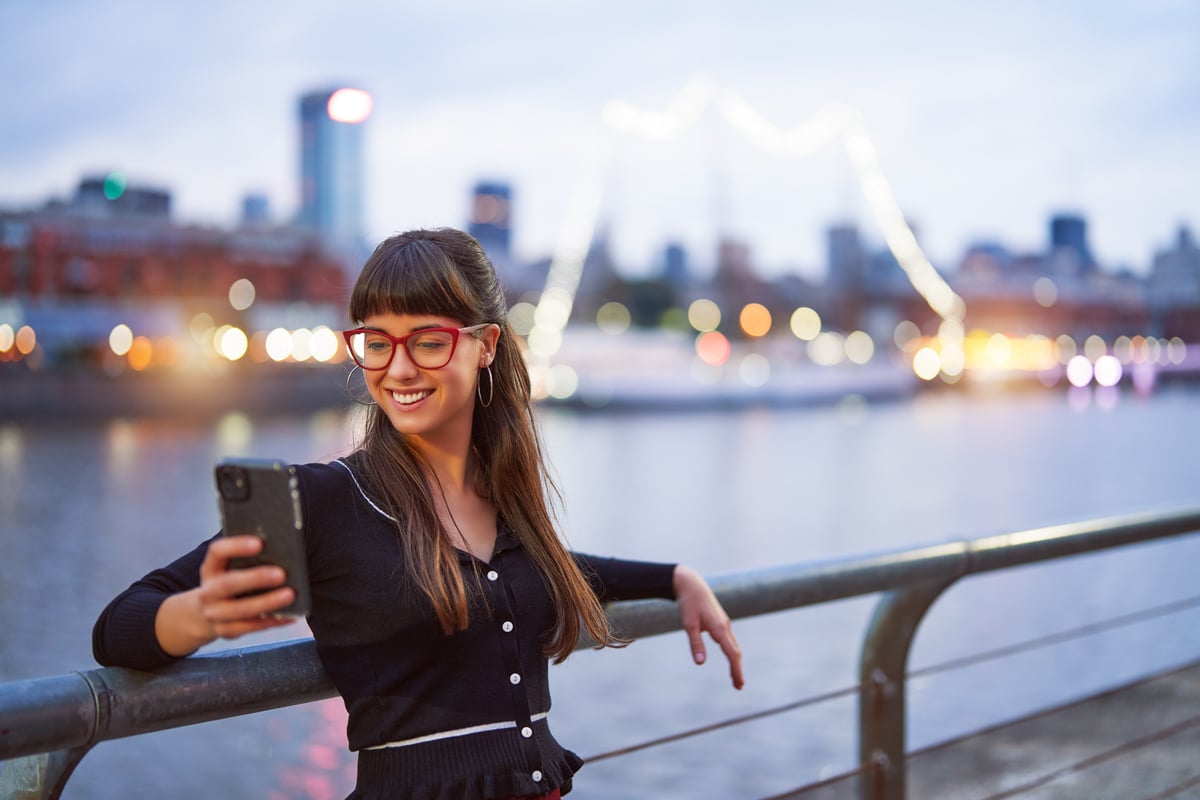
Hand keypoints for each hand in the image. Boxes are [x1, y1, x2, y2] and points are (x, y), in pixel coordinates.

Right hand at [197, 535, 297, 638]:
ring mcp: (214, 614)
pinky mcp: (226, 631)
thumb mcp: (229, 569)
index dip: (237, 546)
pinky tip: (291, 615)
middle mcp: (208, 592)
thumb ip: (249, 560)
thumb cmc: (228, 583)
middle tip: (282, 574)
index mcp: (211, 568)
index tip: (259, 543)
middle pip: (229, 583)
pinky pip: (252, 627)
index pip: (217, 552)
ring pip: (241, 610)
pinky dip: (274, 620)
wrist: (204, 615)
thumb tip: (282, 553)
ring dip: (267, 602)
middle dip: (256, 578)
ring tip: (290, 595)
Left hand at [673, 565, 744, 689]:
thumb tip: (701, 663)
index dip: (736, 670)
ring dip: (735, 662)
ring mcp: (724, 623)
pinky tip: (729, 657)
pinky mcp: (720, 621)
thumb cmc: (688, 603)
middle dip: (737, 669)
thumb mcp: (689, 625)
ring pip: (733, 646)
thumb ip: (695, 644)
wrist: (691, 583)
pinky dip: (731, 652)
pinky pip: (729, 640)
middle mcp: (725, 626)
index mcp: (720, 628)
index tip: (739, 684)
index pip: (732, 654)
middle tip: (738, 686)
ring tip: (735, 677)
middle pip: (735, 652)